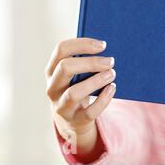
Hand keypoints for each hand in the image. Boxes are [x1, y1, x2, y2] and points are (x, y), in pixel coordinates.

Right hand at [45, 38, 115, 155]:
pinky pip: (89, 112)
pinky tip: (112, 88)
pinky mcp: (75, 120)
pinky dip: (103, 99)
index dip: (82, 44)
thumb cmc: (78, 87)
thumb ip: (85, 61)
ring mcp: (62, 105)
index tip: (103, 45)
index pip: (61, 49)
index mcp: (52, 70)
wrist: (72, 120)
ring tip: (112, 74)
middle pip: (65, 67)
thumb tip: (107, 48)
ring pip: (74, 93)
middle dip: (91, 62)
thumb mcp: (76, 74)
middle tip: (111, 61)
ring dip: (96, 81)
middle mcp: (52, 87)